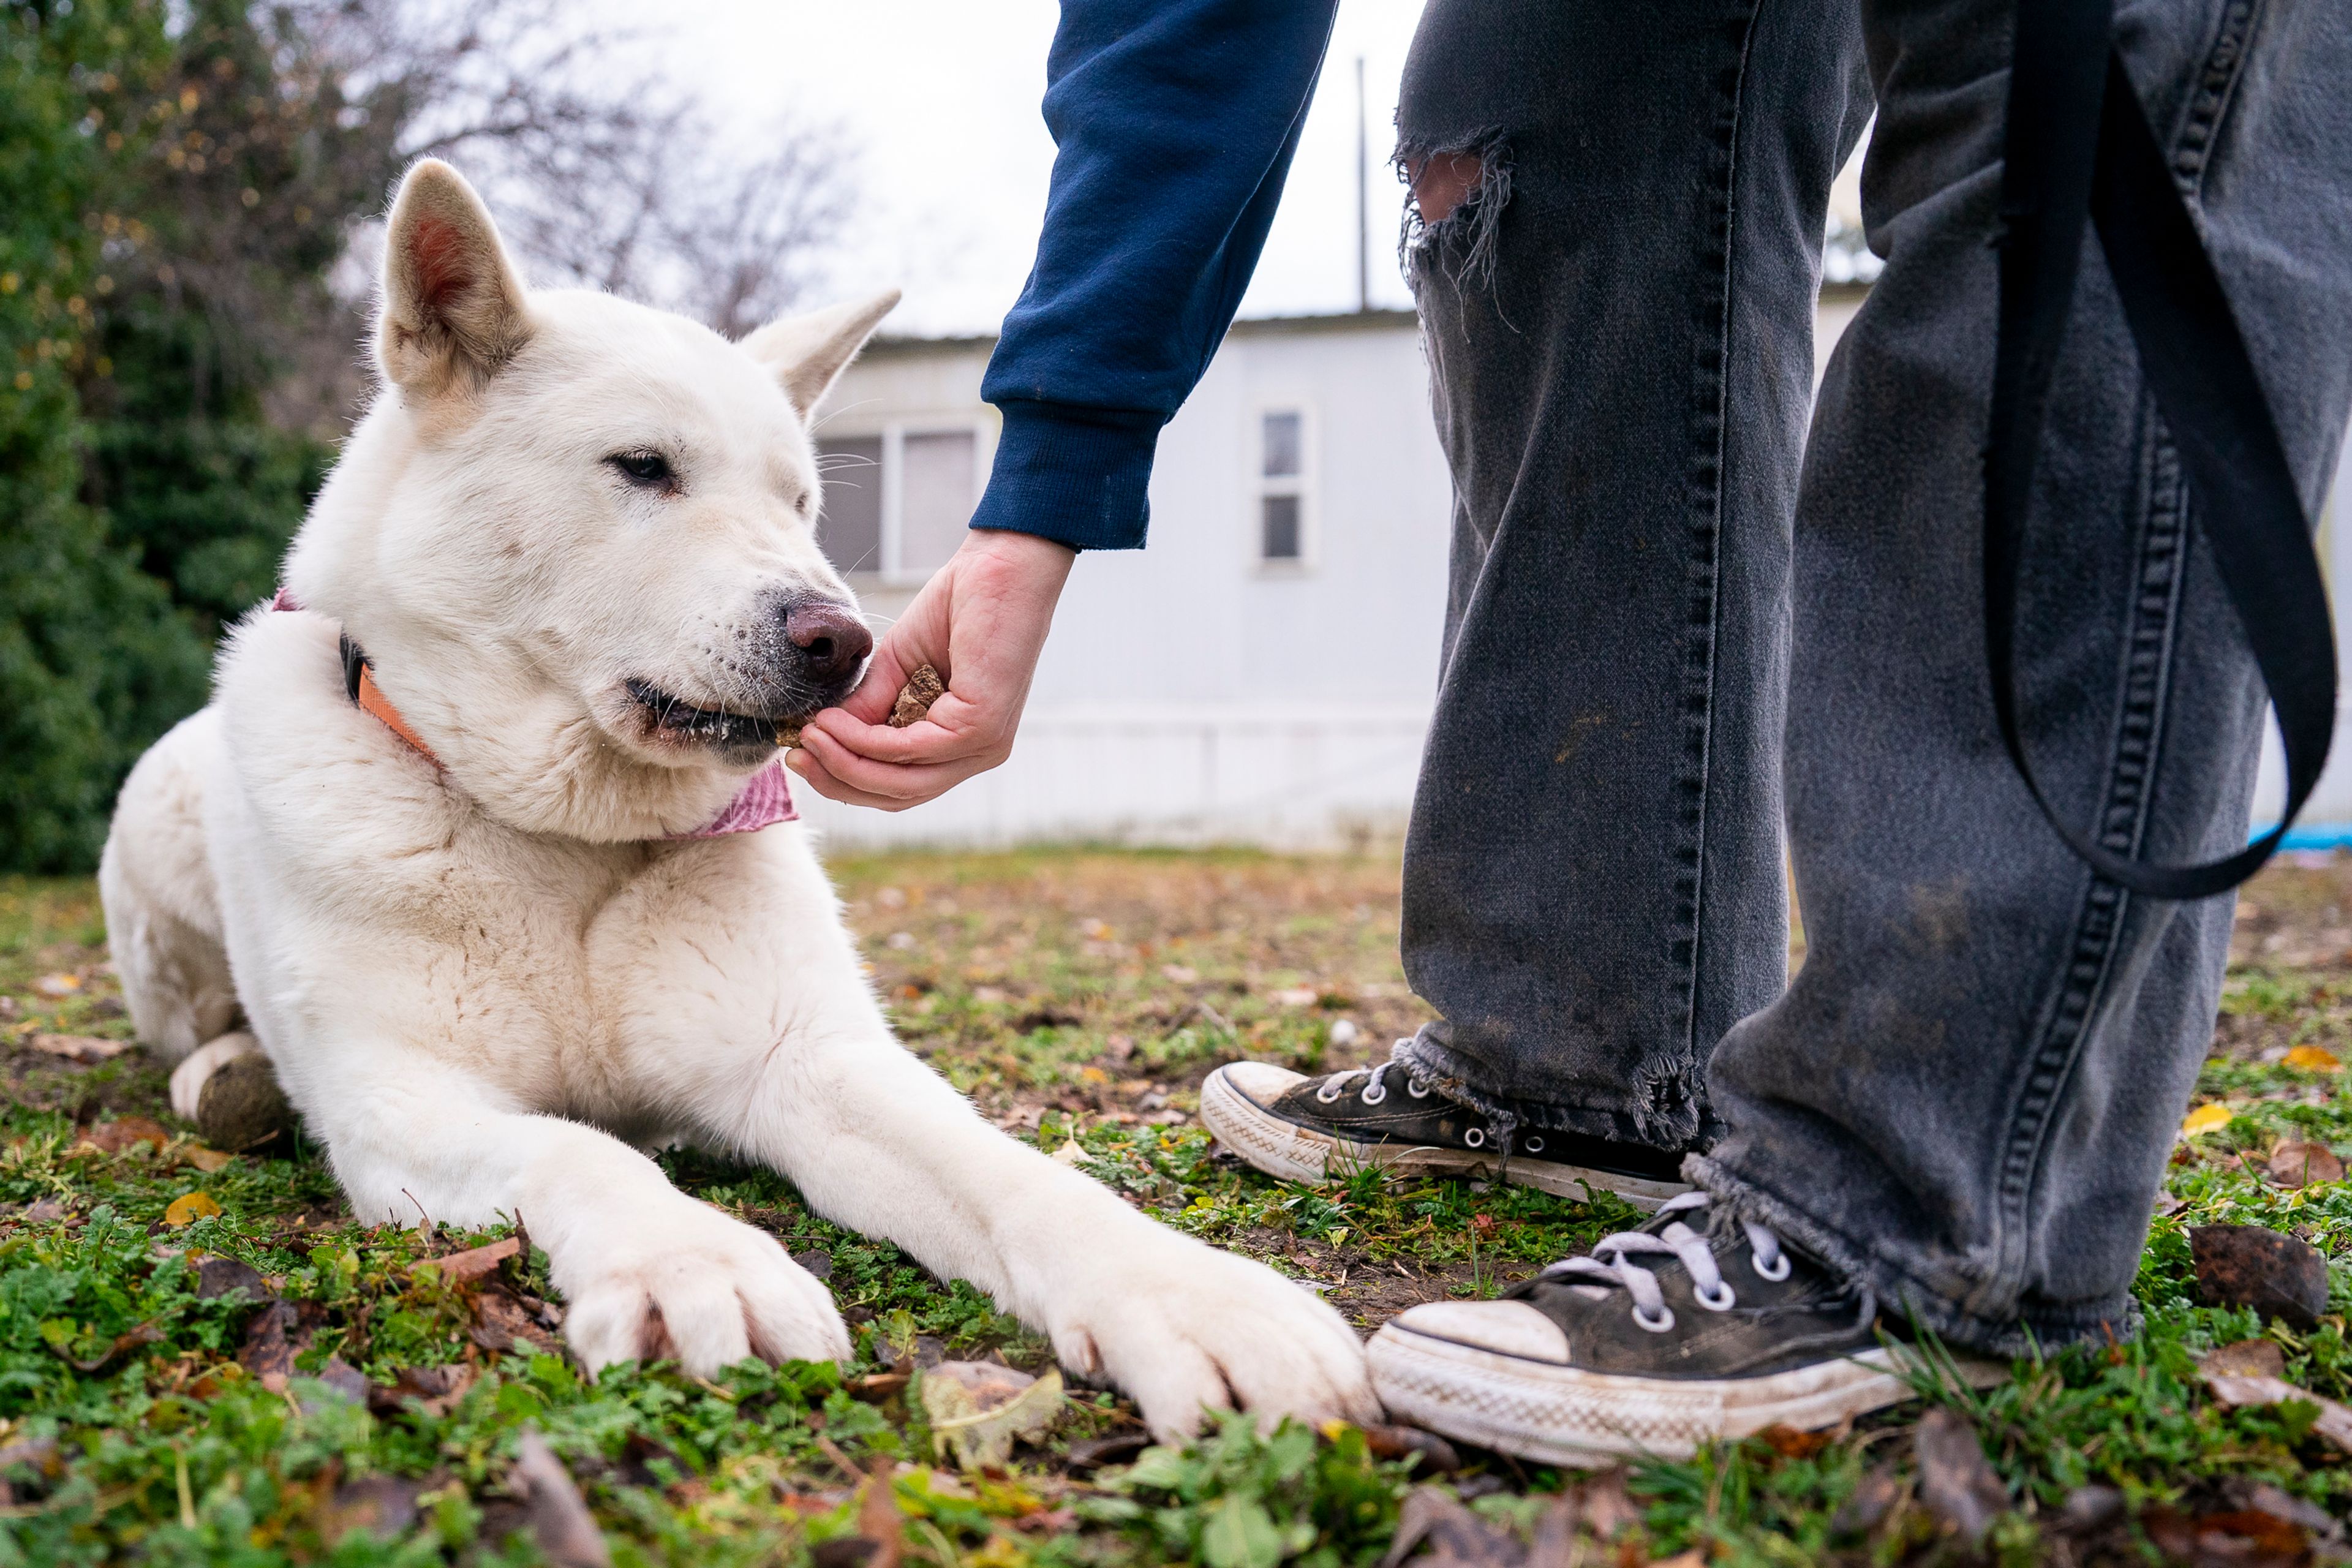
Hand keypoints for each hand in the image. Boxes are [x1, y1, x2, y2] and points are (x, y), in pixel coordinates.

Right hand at [787, 528, 1073, 809]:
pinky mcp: (980, 728)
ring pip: (903, 782)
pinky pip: (910, 749)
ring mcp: (982, 746)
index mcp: (959, 744)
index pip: (899, 786)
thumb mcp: (896, 667)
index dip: (846, 778)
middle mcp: (975, 754)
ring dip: (846, 763)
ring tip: (810, 737)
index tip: (801, 754)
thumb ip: (867, 708)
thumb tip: (819, 738)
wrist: (998, 568)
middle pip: (898, 794)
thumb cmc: (955, 609)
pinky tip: (835, 723)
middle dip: (840, 780)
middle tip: (796, 757)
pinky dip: (865, 741)